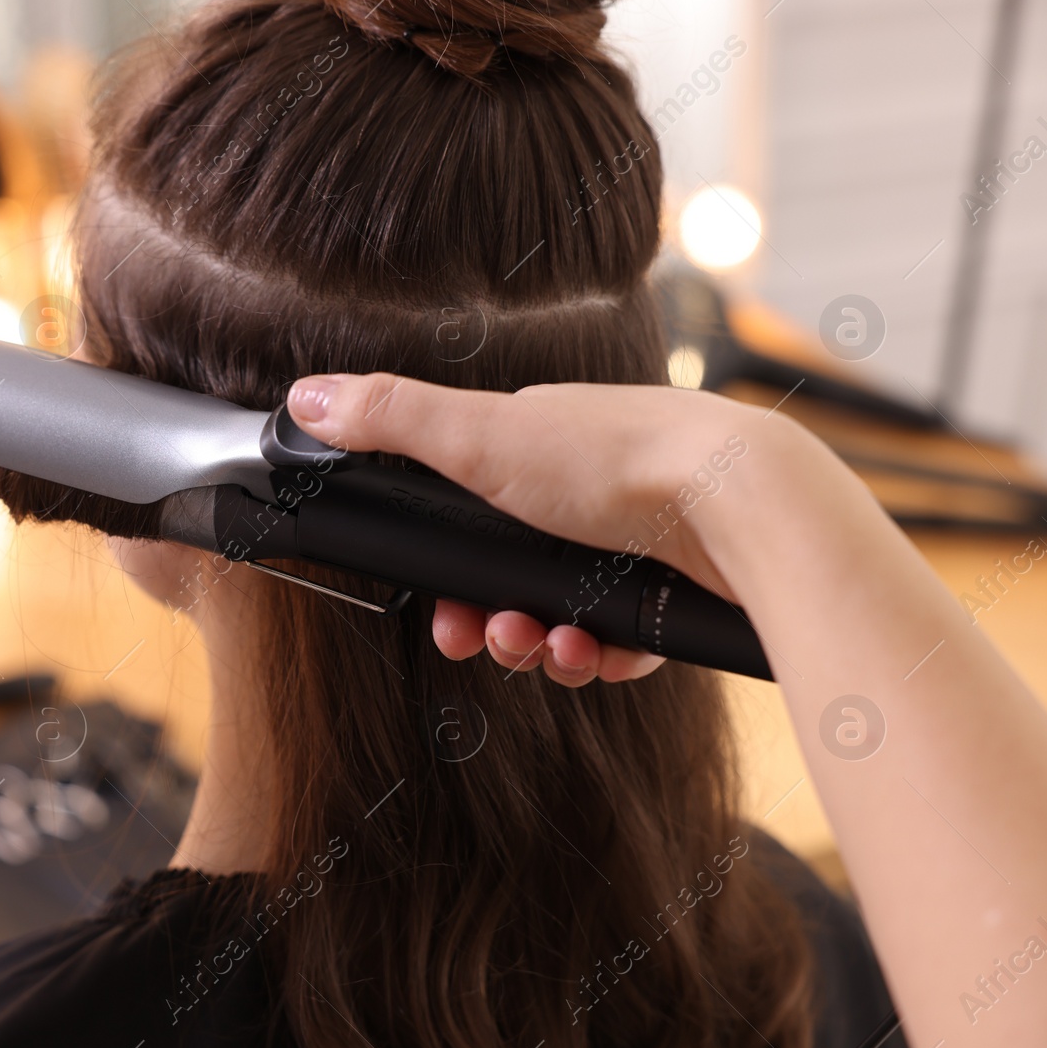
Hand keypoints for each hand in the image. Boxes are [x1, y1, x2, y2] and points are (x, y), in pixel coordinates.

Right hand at [284, 373, 783, 685]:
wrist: (741, 501)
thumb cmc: (614, 457)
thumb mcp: (478, 435)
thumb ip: (389, 419)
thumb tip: (305, 396)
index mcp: (535, 446)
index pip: (468, 518)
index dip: (445, 574)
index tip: (441, 613)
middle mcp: (584, 488)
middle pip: (511, 576)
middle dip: (492, 621)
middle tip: (492, 640)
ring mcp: (633, 539)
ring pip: (563, 615)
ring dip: (541, 644)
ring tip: (550, 646)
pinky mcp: (677, 586)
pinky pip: (621, 638)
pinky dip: (602, 652)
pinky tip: (600, 650)